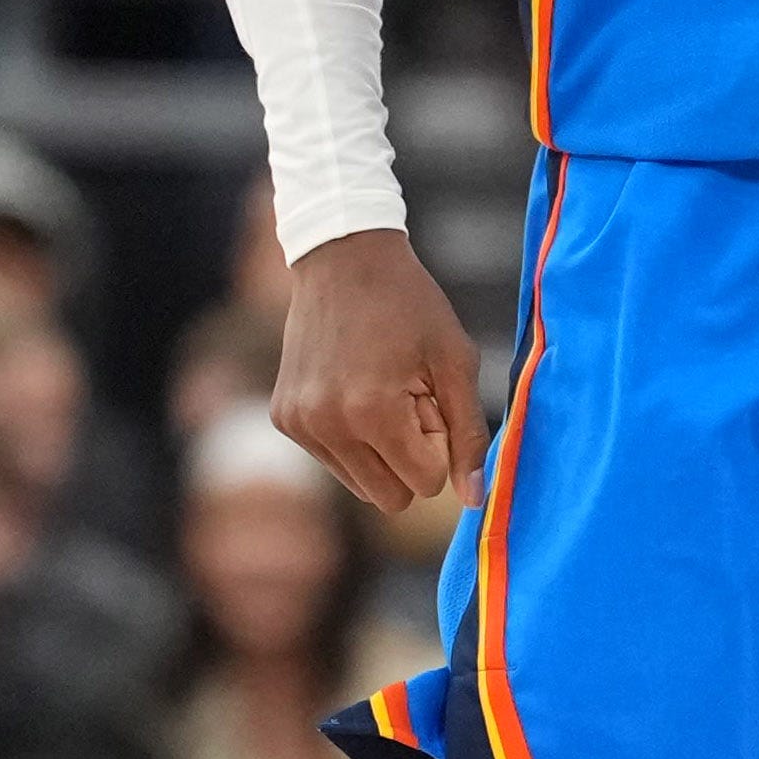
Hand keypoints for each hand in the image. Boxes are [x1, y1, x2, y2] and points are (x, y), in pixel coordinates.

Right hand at [275, 229, 480, 511]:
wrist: (344, 257)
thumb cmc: (411, 305)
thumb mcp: (455, 362)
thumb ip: (469, 435)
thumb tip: (474, 500)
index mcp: (371, 413)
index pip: (425, 483)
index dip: (439, 446)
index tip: (430, 400)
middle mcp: (326, 426)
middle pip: (390, 498)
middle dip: (410, 460)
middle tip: (409, 401)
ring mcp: (299, 424)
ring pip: (360, 485)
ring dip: (381, 453)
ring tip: (381, 393)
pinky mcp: (284, 419)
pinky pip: (332, 460)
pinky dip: (352, 438)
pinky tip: (353, 388)